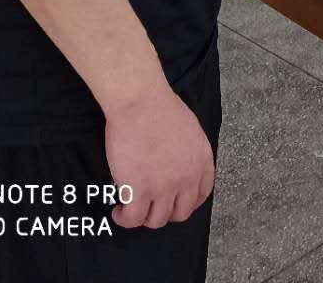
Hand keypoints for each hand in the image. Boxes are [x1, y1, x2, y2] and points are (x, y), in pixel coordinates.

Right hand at [105, 83, 213, 228]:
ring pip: (157, 220)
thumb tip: (179, 163)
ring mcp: (164, 187)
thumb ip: (190, 152)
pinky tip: (119, 211)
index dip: (188, 201)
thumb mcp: (190, 130)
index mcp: (201, 161)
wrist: (141, 103)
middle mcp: (187, 178)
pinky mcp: (139, 191)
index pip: (202, 194)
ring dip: (144, 217)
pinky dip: (125, 219)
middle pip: (181, 212)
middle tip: (152, 205)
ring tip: (133, 209)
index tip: (176, 201)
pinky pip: (133, 219)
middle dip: (166, 212)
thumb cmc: (160, 108)